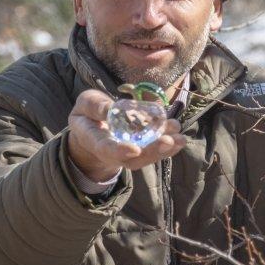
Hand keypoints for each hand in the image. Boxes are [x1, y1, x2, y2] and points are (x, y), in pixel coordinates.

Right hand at [67, 89, 186, 181]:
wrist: (93, 129)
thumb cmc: (87, 114)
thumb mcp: (85, 105)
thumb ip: (95, 106)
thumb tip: (110, 108)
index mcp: (95, 141)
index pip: (107, 149)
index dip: (120, 151)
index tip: (135, 149)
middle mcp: (113, 153)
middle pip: (133, 159)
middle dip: (152, 151)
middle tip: (168, 141)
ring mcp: (128, 153)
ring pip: (147, 157)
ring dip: (165, 149)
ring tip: (180, 138)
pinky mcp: (141, 148)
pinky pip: (155, 150)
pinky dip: (169, 144)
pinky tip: (179, 134)